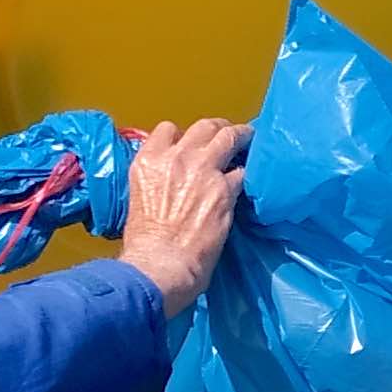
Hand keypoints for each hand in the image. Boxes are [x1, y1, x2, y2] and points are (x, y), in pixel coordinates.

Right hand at [117, 118, 248, 319]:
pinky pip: (243, 172)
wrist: (160, 264)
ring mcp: (204, 170)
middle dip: (218, 128)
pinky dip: (247, 174)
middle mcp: (176, 157)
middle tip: (227, 133)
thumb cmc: (144, 243)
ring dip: (241, 137)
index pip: (168, 129)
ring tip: (249, 139)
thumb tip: (170, 185)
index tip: (191, 143)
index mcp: (149, 161)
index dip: (183, 135)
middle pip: (204, 127)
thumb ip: (157, 182)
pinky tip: (252, 177)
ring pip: (229, 138)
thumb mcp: (139, 200)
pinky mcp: (226, 190)